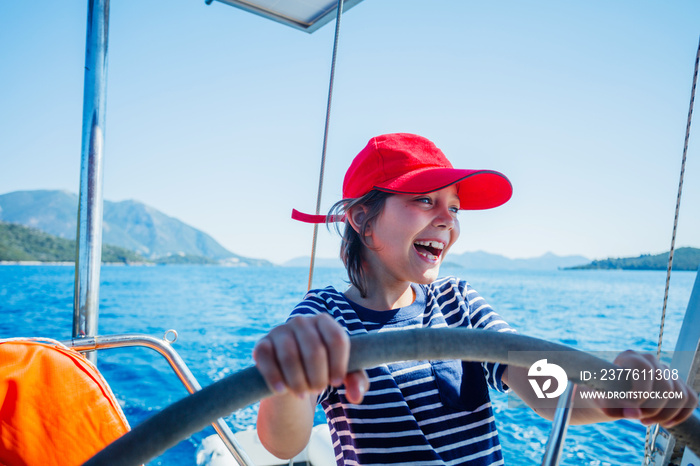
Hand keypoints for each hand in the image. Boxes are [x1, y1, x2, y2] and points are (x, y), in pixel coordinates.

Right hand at [253, 313, 368, 403]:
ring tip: (302, 393)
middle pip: (314, 350)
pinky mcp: (262, 345)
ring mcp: (280, 331)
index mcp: (324, 322)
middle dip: (318, 377)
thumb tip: (355, 395)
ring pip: (290, 356)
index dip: (339, 364)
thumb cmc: (323, 369)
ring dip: (298, 380)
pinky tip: (281, 390)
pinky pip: (266, 359)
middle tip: (318, 390)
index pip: (337, 339)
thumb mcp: (342, 374)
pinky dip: (274, 376)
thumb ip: (357, 382)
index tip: (337, 382)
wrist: (291, 374)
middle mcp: (302, 321)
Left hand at [598, 350, 697, 427]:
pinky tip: (663, 424)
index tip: (630, 407)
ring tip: (645, 421)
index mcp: (630, 357)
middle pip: (666, 387)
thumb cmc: (604, 396)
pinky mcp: (676, 384)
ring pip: (680, 395)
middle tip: (638, 418)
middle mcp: (650, 360)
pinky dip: (680, 415)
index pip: (644, 369)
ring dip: (665, 415)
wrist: (610, 396)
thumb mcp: (601, 400)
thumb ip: (613, 406)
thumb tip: (634, 414)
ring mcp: (665, 370)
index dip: (641, 392)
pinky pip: (690, 399)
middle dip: (653, 409)